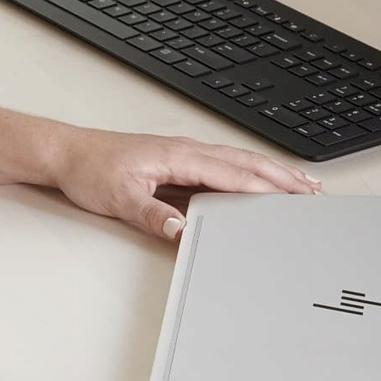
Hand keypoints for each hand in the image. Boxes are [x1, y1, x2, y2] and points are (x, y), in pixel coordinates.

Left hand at [44, 128, 321, 239]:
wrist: (66, 153)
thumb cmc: (89, 170)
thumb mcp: (118, 198)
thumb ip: (153, 214)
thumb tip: (182, 228)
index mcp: (181, 156)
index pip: (235, 174)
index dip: (269, 186)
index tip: (296, 197)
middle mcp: (188, 151)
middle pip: (248, 163)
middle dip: (284, 177)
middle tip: (314, 192)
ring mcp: (186, 154)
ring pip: (240, 161)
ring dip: (273, 172)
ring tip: (300, 185)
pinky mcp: (180, 160)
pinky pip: (226, 164)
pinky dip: (251, 172)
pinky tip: (258, 180)